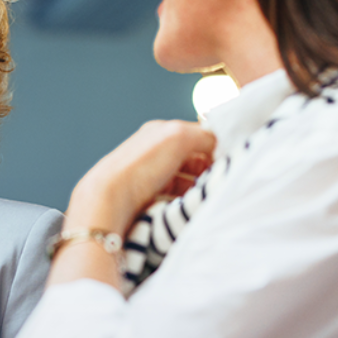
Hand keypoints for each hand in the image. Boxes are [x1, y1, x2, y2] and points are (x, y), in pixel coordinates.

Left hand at [69, 120, 216, 233]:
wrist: (109, 199)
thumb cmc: (140, 165)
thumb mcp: (179, 137)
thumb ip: (204, 135)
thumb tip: (219, 142)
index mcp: (160, 131)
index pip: (198, 135)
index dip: (215, 147)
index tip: (228, 161)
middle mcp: (154, 151)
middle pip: (193, 159)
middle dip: (207, 170)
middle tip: (218, 181)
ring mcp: (150, 175)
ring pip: (186, 180)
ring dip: (197, 187)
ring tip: (205, 196)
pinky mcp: (148, 197)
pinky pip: (175, 197)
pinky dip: (185, 200)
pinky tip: (189, 206)